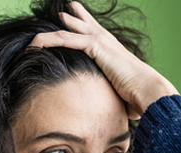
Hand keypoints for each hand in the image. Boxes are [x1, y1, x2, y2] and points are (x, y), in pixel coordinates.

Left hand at [28, 1, 177, 118]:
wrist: (148, 92)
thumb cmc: (136, 96)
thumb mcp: (115, 91)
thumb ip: (105, 93)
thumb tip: (99, 110)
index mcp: (110, 49)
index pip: (91, 31)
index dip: (78, 25)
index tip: (66, 22)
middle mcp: (105, 39)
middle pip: (81, 22)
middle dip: (68, 17)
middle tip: (57, 13)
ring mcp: (101, 40)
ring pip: (67, 30)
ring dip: (47, 34)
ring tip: (32, 36)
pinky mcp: (97, 45)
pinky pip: (66, 39)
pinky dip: (48, 41)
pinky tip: (34, 44)